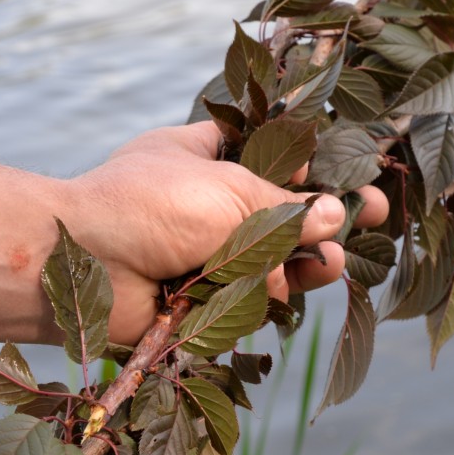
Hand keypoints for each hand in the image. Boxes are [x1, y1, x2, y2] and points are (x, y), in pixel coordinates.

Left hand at [52, 122, 390, 345]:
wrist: (81, 263)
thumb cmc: (148, 204)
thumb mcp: (228, 190)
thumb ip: (286, 207)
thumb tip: (334, 216)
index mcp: (209, 156)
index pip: (273, 154)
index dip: (316, 165)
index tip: (355, 172)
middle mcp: (209, 203)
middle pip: (284, 211)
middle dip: (327, 219)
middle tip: (372, 216)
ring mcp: (207, 252)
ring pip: (277, 259)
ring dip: (310, 260)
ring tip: (333, 263)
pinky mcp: (204, 300)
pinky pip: (256, 298)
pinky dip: (275, 294)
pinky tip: (294, 285)